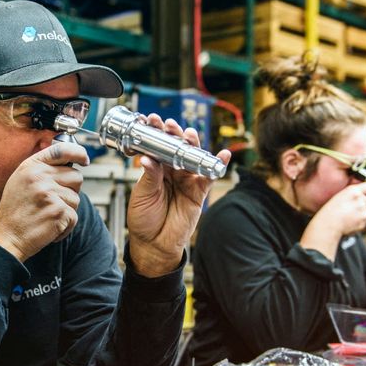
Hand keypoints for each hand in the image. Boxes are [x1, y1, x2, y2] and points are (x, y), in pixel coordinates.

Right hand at [0, 142, 88, 261]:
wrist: (6, 237)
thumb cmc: (14, 212)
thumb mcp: (20, 181)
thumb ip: (41, 169)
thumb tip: (68, 162)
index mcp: (31, 167)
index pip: (61, 150)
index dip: (78, 153)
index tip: (85, 159)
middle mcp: (40, 177)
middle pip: (76, 176)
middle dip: (71, 190)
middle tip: (54, 202)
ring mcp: (50, 194)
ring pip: (76, 198)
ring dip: (66, 210)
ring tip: (46, 216)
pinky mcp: (59, 211)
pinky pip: (74, 216)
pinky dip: (65, 226)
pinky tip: (49, 227)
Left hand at [126, 114, 231, 277]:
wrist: (154, 244)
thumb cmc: (144, 220)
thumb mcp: (142, 195)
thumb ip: (150, 176)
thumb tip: (148, 159)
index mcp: (155, 169)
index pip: (157, 146)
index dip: (156, 133)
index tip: (152, 121)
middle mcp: (172, 172)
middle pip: (177, 148)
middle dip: (175, 134)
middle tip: (171, 126)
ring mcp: (186, 181)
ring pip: (193, 157)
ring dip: (193, 144)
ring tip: (190, 135)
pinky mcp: (199, 192)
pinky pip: (210, 176)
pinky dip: (217, 165)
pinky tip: (223, 154)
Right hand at [311, 182, 365, 236]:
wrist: (327, 224)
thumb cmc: (330, 212)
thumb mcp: (340, 198)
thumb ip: (354, 197)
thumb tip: (365, 203)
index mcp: (353, 190)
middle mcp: (360, 198)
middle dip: (364, 210)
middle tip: (349, 214)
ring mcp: (363, 208)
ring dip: (360, 218)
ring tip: (347, 219)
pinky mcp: (364, 218)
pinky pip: (364, 223)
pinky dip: (358, 225)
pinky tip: (348, 224)